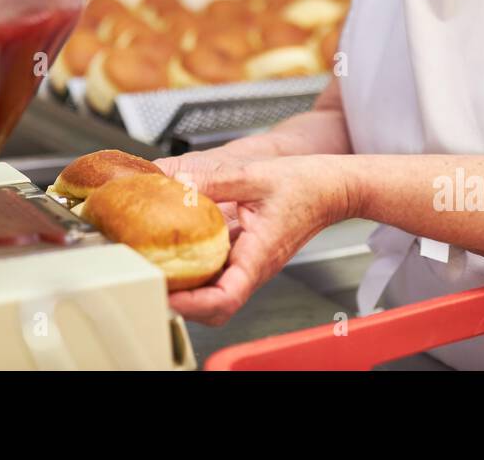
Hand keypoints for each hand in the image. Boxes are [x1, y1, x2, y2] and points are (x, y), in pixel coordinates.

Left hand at [157, 155, 353, 325]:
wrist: (331, 187)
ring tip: (157, 268)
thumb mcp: (253, 175)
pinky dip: (196, 270)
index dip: (192, 304)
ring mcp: (250, 265)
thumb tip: (175, 184)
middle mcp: (254, 267)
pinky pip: (218, 273)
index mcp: (259, 255)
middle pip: (214, 308)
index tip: (167, 294)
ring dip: (187, 288)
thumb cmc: (306, 185)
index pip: (225, 298)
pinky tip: (177, 251)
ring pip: (214, 294)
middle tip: (152, 280)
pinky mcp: (247, 256)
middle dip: (182, 303)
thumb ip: (211, 181)